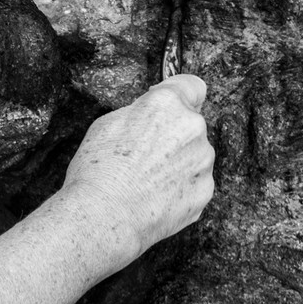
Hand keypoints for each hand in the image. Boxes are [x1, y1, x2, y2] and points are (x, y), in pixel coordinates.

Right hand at [57, 75, 214, 264]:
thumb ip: (139, 113)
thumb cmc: (97, 171)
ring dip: (178, 162)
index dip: (181, 95)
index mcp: (167, 104)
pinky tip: (156, 197)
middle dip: (173, 134)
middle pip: (191, 124)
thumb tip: (149, 115)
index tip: (172, 104)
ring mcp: (202, 161)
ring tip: (147, 180)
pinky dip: (180, 188)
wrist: (104, 217)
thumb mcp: (106, 124)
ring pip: (194, 154)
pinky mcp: (205, 191)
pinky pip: (195, 182)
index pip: (193, 86)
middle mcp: (193, 128)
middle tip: (144, 154)